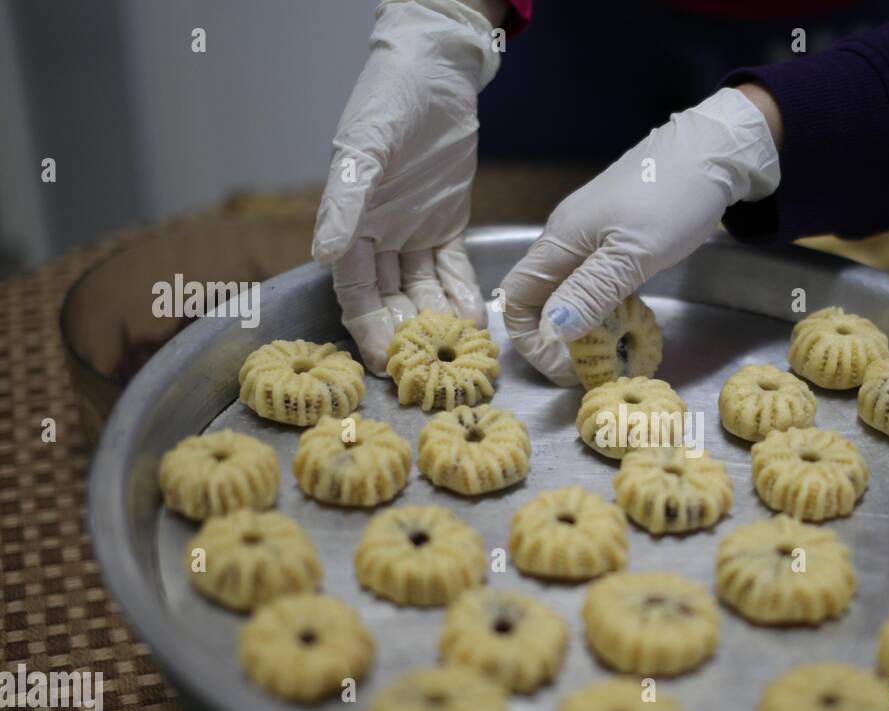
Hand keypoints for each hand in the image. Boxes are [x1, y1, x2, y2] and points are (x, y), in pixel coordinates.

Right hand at [312, 0, 500, 374]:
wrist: (435, 71)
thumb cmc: (387, 101)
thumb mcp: (363, 148)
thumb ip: (344, 202)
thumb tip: (324, 255)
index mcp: (350, 223)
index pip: (355, 291)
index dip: (369, 329)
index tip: (385, 363)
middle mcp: (378, 236)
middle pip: (389, 300)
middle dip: (406, 337)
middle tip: (428, 373)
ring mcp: (413, 233)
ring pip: (423, 291)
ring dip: (438, 322)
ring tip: (459, 352)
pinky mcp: (447, 225)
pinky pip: (453, 269)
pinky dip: (461, 294)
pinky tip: (474, 319)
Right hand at [500, 86, 780, 385]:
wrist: (712, 150)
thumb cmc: (673, 196)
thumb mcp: (634, 253)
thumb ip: (590, 291)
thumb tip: (551, 330)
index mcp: (560, 241)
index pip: (514, 298)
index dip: (529, 339)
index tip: (563, 366)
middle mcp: (565, 239)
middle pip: (537, 299)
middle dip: (553, 339)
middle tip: (589, 366)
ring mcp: (589, 237)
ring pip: (566, 292)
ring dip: (579, 326)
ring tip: (609, 350)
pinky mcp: (614, 237)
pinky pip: (591, 281)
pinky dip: (600, 307)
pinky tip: (625, 320)